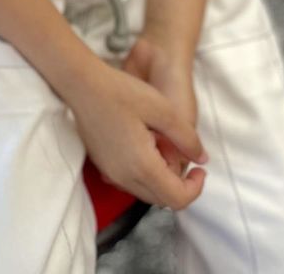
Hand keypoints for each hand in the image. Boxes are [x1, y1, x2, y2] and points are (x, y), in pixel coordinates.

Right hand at [68, 57, 207, 210]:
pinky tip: (144, 144)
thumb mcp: (163, 109)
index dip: (196, 188)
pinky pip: (131, 181)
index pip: (177, 199)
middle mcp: (125, 177)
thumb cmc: (121, 92)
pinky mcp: (102, 165)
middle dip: (180, 184)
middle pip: (162, 200)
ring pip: (146, 192)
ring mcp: (111, 173)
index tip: (201, 168)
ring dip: (162, 179)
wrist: (81, 83)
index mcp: (143, 167)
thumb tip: (202, 159)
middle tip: (180, 152)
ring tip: (162, 145)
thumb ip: (187, 138)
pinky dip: (145, 174)